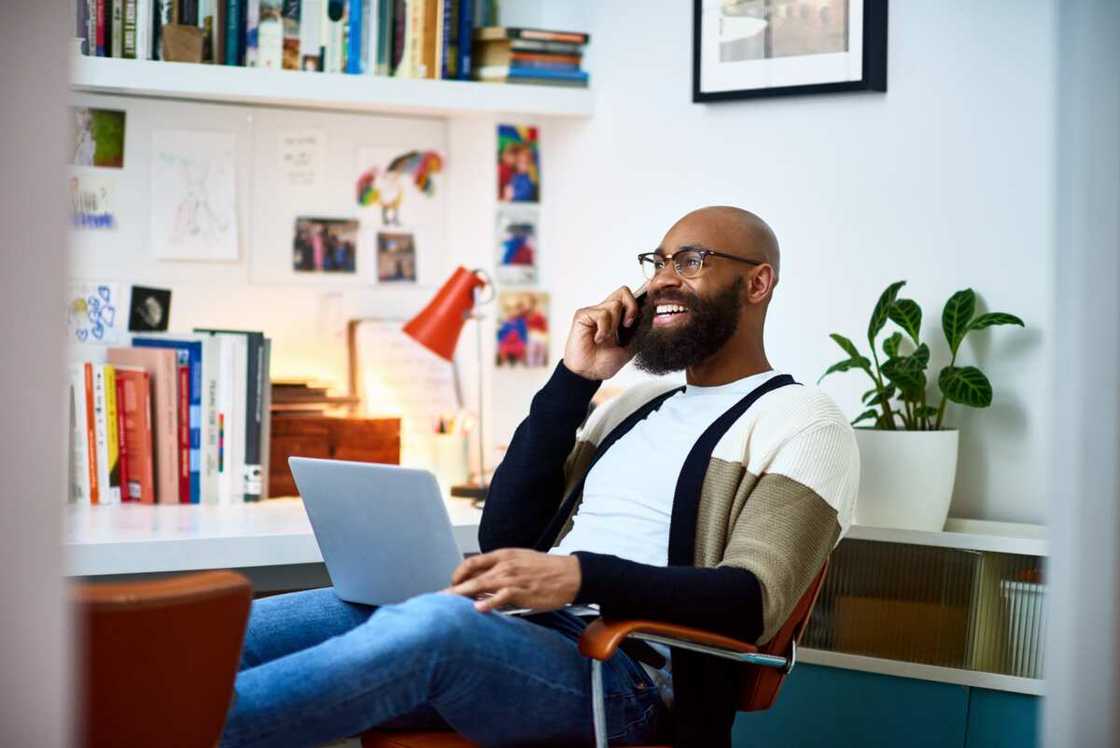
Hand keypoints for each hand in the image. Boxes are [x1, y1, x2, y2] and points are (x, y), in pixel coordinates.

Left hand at [446, 548, 581, 612]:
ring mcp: (513, 578)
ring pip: (482, 584)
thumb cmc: (547, 570)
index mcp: (504, 555)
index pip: (472, 562)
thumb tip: (482, 583)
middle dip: (453, 588)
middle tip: (439, 598)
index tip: (451, 585)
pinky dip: (489, 602)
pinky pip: (502, 596)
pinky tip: (478, 609)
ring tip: (448, 604)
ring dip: (463, 594)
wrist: (571, 574)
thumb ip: (501, 569)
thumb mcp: (520, 561)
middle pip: (472, 575)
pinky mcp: (523, 591)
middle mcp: (505, 564)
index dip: (458, 574)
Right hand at [563, 286, 641, 380]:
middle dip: (632, 307)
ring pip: (615, 304)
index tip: (646, 312)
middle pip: (624, 291)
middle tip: (628, 325)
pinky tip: (598, 339)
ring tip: (607, 338)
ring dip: (615, 324)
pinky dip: (604, 329)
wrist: (590, 373)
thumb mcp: (631, 346)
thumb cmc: (605, 362)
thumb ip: (640, 330)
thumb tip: (652, 314)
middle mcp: (606, 311)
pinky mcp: (583, 315)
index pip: (630, 297)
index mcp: (618, 317)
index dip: (640, 300)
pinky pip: (602, 314)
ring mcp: (594, 312)